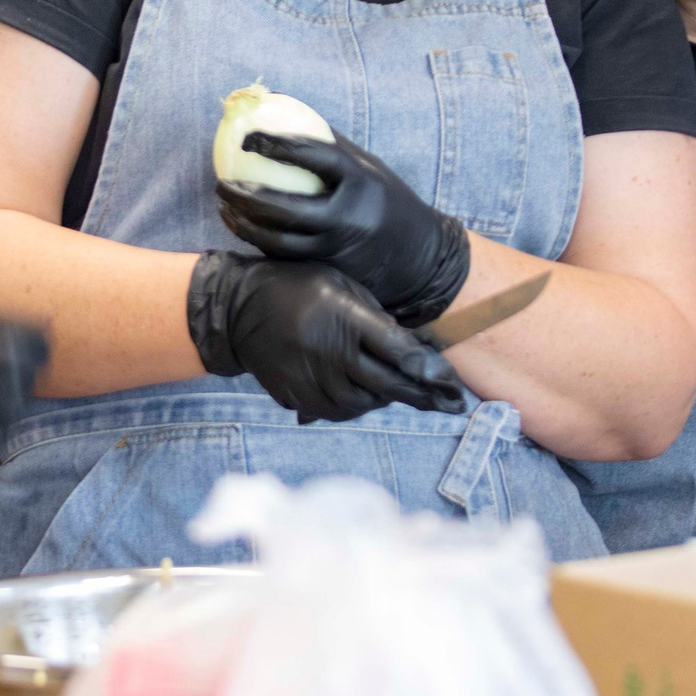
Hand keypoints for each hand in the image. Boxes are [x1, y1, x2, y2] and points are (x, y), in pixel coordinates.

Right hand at [185, 251, 467, 423]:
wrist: (240, 308)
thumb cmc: (297, 287)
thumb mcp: (340, 283)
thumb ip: (374, 315)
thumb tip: (407, 346)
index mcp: (346, 319)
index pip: (400, 352)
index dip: (432, 372)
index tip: (455, 385)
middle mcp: (333, 354)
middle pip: (390, 386)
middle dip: (426, 397)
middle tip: (453, 405)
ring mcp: (314, 379)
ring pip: (366, 404)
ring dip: (391, 399)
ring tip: (409, 393)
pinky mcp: (299, 396)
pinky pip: (339, 411)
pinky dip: (360, 407)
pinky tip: (369, 396)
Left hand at [216, 132, 470, 328]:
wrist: (422, 260)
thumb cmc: (388, 202)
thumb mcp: (370, 170)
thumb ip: (333, 146)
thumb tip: (288, 111)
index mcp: (361, 181)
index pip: (314, 156)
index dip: (278, 144)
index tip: (248, 136)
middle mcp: (349, 217)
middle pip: (285, 209)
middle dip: (245, 196)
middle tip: (221, 183)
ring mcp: (338, 249)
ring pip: (278, 241)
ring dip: (244, 225)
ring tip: (224, 207)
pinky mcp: (329, 273)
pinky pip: (286, 258)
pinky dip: (259, 243)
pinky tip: (242, 229)